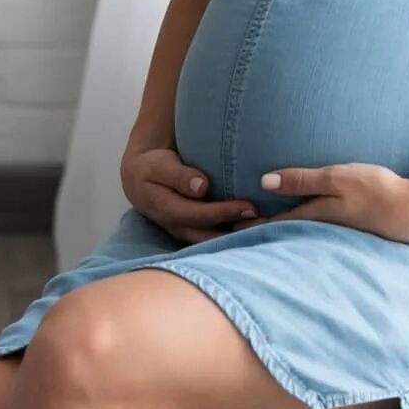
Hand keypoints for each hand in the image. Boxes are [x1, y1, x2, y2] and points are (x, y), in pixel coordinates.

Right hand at [120, 145, 257, 245]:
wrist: (141, 179)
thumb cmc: (152, 168)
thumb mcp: (160, 166)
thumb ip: (180, 176)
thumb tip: (202, 187)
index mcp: (167, 210)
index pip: (200, 215)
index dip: (225, 212)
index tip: (250, 206)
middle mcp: (178, 227)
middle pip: (211, 235)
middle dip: (239, 231)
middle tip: (267, 222)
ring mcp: (187, 233)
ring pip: (215, 242)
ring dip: (240, 238)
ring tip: (267, 229)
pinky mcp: (195, 232)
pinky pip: (217, 238)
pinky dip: (236, 237)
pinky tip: (257, 231)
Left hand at [229, 162, 408, 244]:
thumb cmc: (378, 190)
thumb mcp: (338, 178)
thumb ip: (302, 180)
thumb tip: (263, 182)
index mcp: (313, 218)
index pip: (268, 224)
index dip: (243, 225)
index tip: (218, 229)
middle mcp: (318, 232)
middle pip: (277, 236)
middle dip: (252, 237)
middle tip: (223, 239)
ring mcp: (333, 237)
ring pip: (293, 239)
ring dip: (272, 238)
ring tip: (249, 239)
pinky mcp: (346, 235)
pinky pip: (311, 237)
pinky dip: (295, 236)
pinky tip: (293, 236)